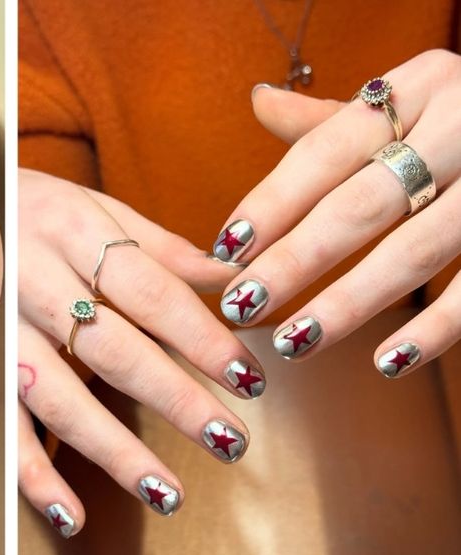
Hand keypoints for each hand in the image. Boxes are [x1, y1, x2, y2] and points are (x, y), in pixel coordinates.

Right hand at [18, 169, 262, 537]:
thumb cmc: (34, 205)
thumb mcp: (95, 205)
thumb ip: (161, 246)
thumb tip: (234, 278)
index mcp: (72, 229)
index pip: (149, 292)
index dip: (201, 338)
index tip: (248, 379)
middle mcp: (34, 279)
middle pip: (113, 348)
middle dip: (175, 399)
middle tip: (228, 442)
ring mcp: (2, 329)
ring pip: (59, 397)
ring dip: (114, 450)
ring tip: (166, 492)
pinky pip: (4, 424)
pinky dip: (33, 473)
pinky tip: (71, 514)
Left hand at [213, 49, 460, 376]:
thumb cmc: (460, 116)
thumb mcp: (407, 99)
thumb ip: (332, 119)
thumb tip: (260, 102)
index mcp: (419, 88)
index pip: (326, 150)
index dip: (272, 202)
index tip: (224, 249)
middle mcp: (460, 125)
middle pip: (361, 204)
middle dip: (295, 260)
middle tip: (241, 304)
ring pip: (416, 250)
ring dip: (349, 302)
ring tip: (293, 341)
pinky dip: (436, 328)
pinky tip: (386, 360)